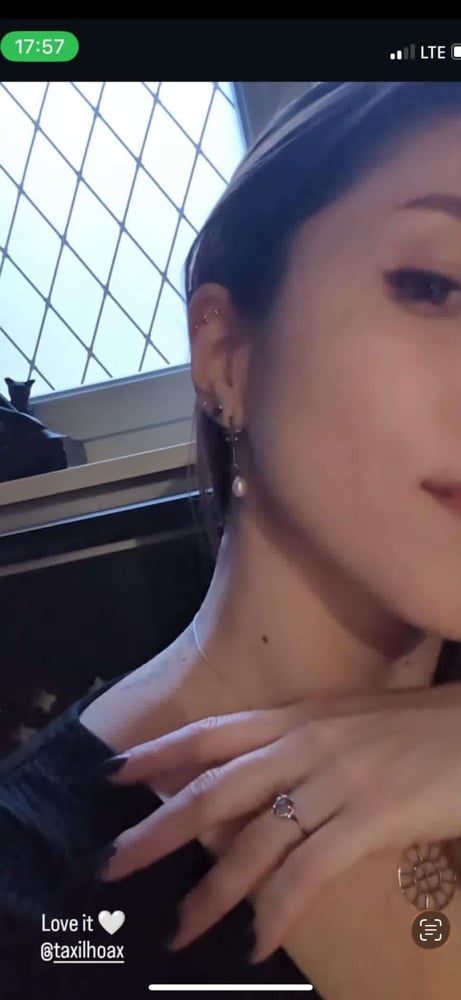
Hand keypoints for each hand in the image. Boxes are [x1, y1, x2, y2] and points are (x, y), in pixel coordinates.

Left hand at [97, 682, 460, 961]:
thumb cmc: (428, 728)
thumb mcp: (355, 726)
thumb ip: (306, 751)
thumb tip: (262, 792)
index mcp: (300, 716)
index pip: (213, 733)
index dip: (159, 752)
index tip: (111, 774)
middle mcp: (306, 742)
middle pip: (215, 790)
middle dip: (158, 830)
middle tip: (112, 864)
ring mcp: (336, 779)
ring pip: (253, 840)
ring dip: (211, 891)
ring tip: (179, 929)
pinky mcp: (369, 817)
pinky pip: (307, 872)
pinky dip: (277, 913)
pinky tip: (256, 942)